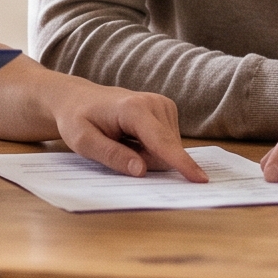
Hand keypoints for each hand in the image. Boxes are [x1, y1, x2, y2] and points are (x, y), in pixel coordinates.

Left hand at [55, 83, 202, 181]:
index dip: (181, 162)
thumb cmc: (77, 119)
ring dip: (147, 155)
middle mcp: (154, 103)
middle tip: (115, 147)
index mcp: (133, 109)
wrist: (78, 99)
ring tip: (122, 140)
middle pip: (165, 151)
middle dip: (145, 162)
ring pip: (168, 149)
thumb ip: (112, 156)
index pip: (162, 142)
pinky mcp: (167, 110)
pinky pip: (167, 143)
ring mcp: (163, 105)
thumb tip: (142, 171)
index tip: (200, 179)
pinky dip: (150, 147)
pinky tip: (132, 136)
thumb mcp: (83, 142)